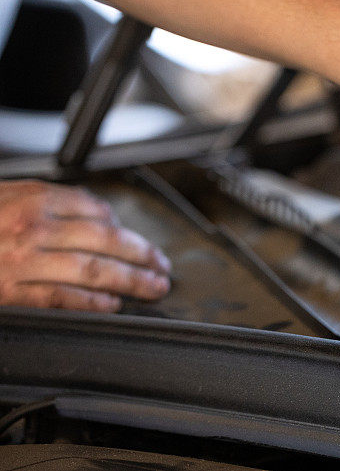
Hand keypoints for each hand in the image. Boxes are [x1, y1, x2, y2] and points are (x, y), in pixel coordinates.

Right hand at [0, 180, 170, 311]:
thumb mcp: (7, 196)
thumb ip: (50, 204)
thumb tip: (98, 216)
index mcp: (35, 199)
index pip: (96, 212)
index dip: (125, 230)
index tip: (141, 244)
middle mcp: (33, 227)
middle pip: (106, 240)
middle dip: (142, 255)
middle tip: (162, 267)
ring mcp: (22, 261)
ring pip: (92, 270)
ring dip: (130, 281)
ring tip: (152, 287)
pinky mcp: (8, 292)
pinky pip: (60, 297)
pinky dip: (91, 303)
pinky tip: (112, 304)